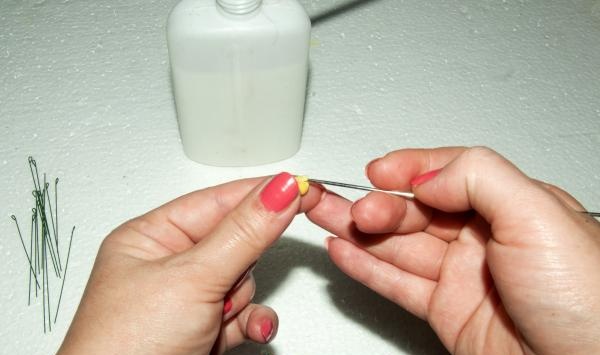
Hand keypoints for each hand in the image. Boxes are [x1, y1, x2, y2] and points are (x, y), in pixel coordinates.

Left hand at [59, 173, 321, 354]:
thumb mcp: (191, 278)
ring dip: (242, 300)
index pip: (217, 200)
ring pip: (246, 280)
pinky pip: (246, 313)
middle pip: (236, 242)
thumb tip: (281, 190)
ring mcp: (188, 300)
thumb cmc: (124, 346)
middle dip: (241, 264)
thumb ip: (243, 232)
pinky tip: (246, 330)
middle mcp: (168, 265)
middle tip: (239, 271)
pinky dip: (251, 322)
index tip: (303, 186)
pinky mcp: (204, 330)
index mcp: (151, 237)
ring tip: (217, 315)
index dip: (262, 192)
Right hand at [307, 147, 599, 354]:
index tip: (377, 171)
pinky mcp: (447, 312)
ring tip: (321, 215)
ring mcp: (463, 276)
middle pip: (415, 211)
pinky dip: (366, 267)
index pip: (448, 173)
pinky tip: (343, 252)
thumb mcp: (540, 216)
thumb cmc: (591, 303)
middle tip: (348, 207)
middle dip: (376, 205)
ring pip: (398, 245)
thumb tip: (426, 176)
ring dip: (356, 230)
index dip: (407, 168)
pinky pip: (397, 283)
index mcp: (511, 205)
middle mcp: (484, 238)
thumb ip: (479, 177)